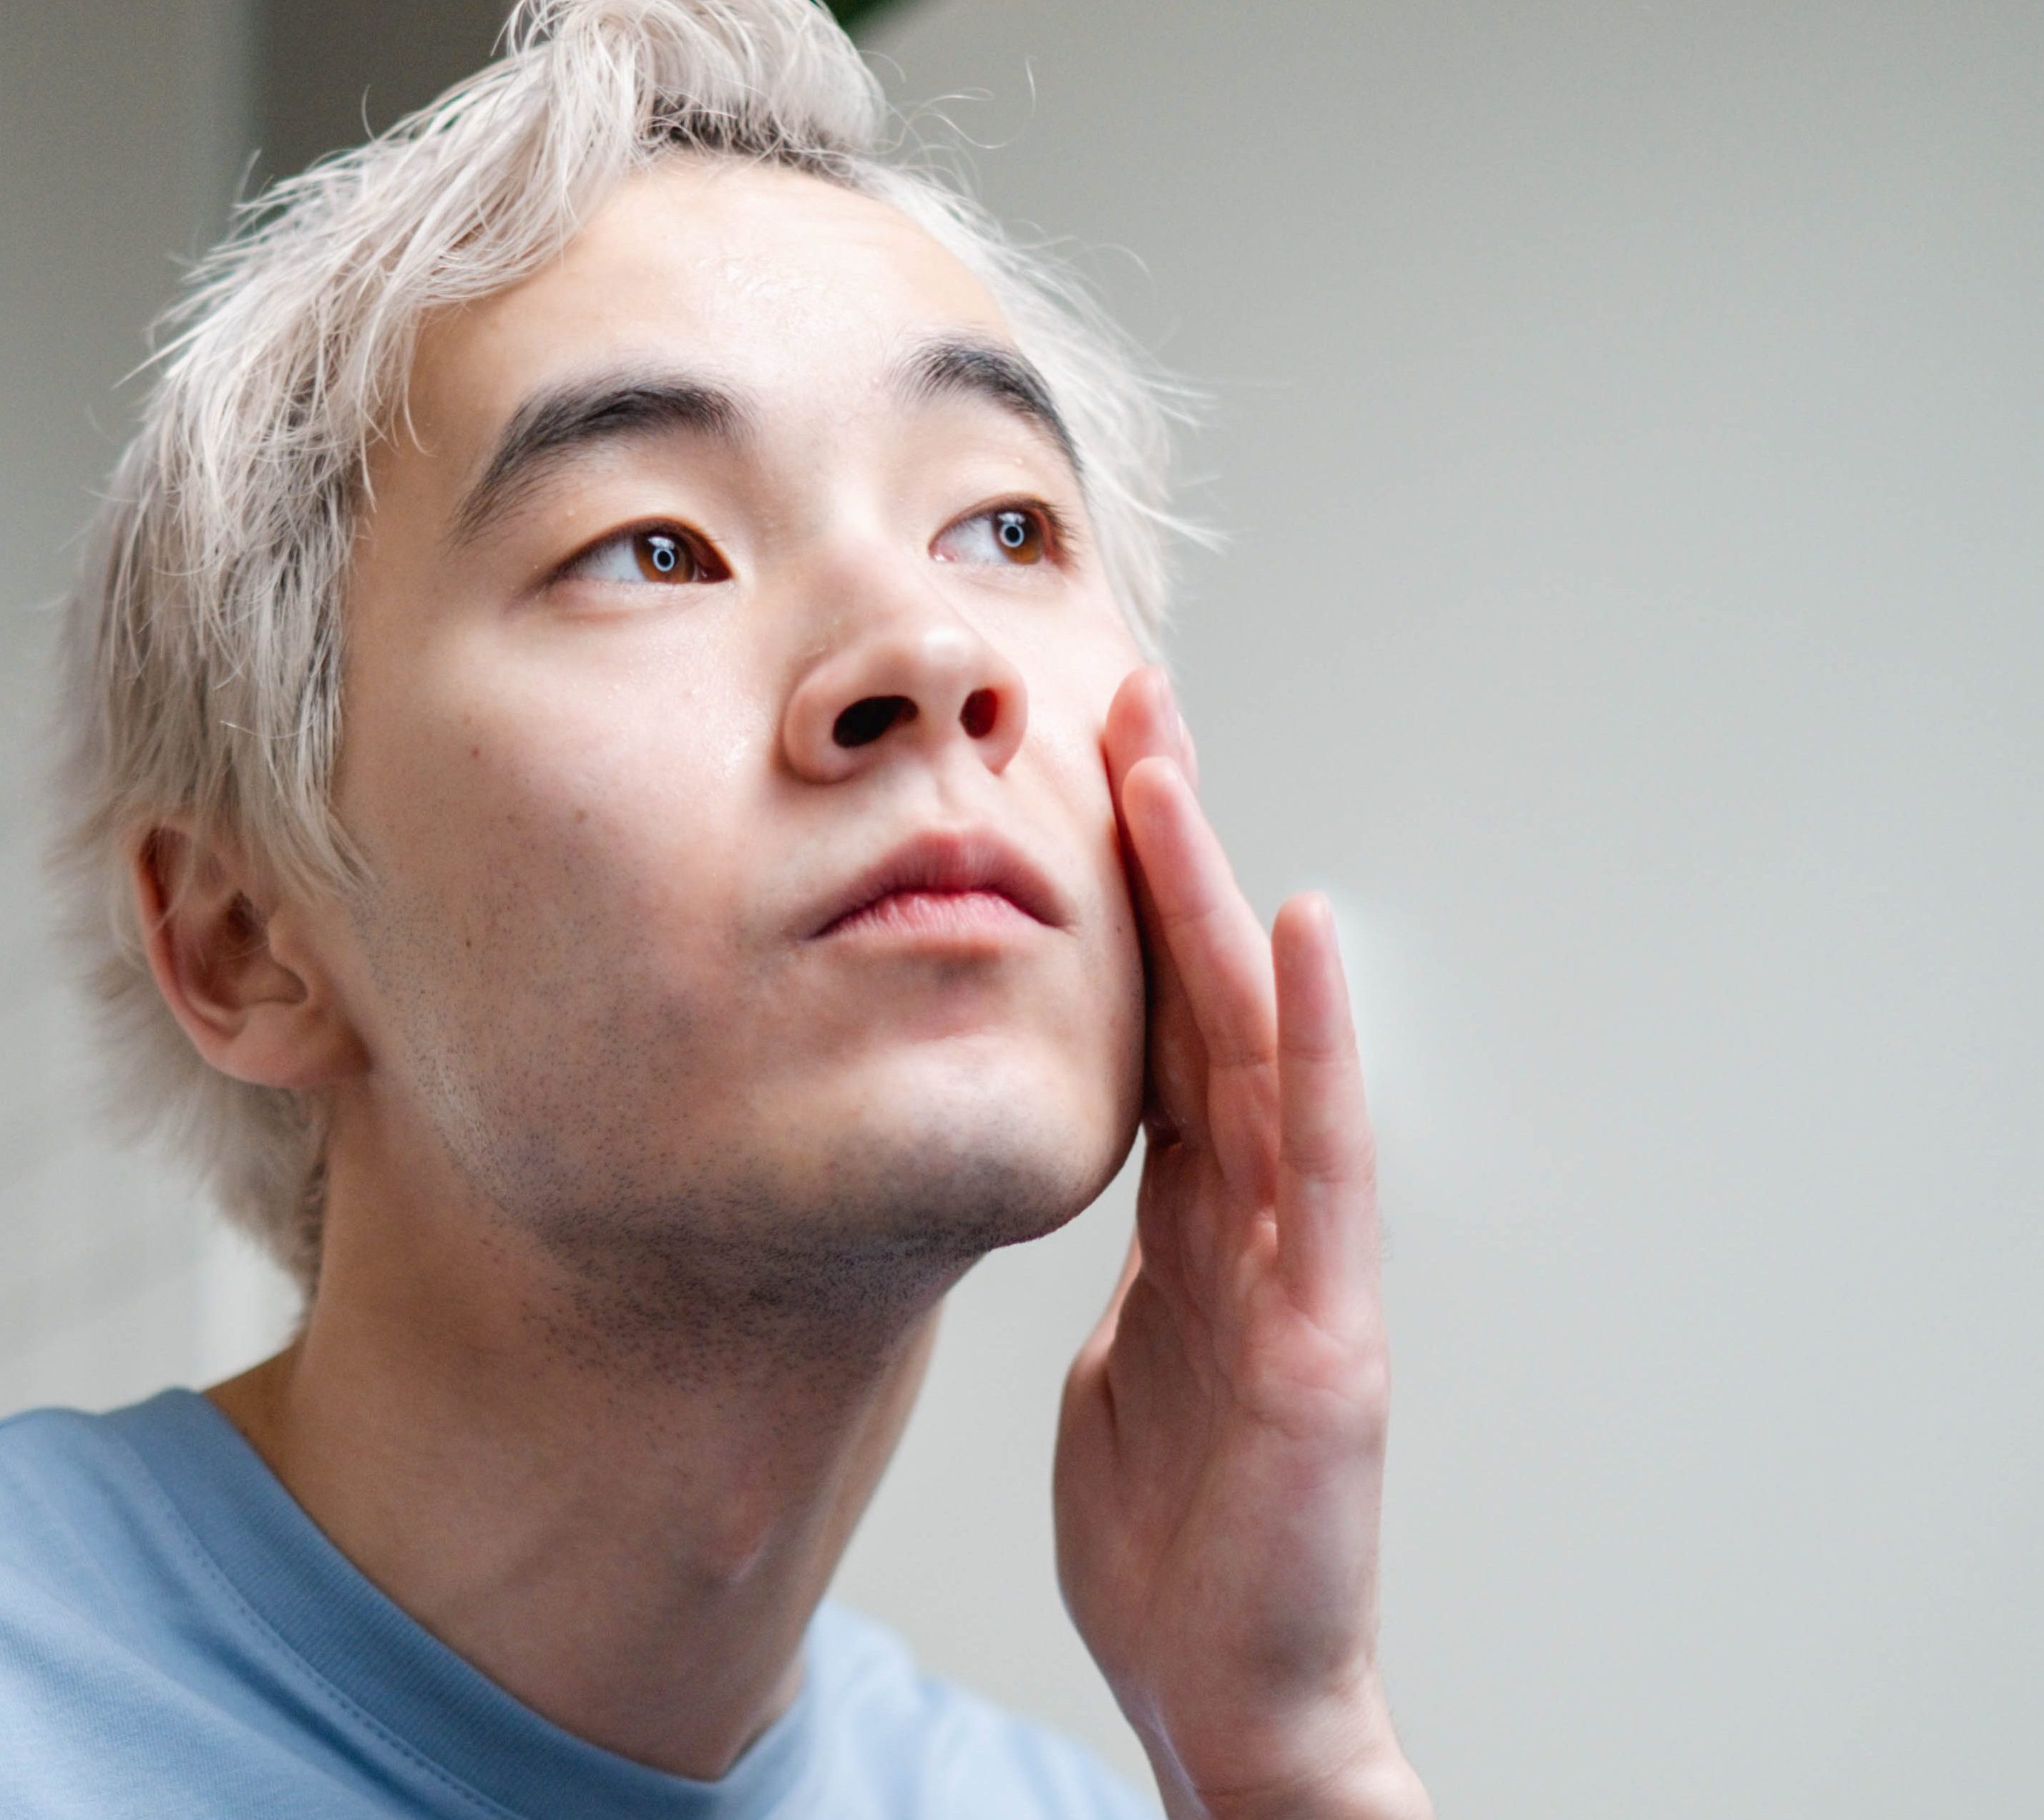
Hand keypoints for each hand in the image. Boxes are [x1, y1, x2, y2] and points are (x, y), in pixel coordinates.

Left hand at [1054, 667, 1429, 1819]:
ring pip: (1256, 1048)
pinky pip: (1317, 1167)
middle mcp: (1256, 1219)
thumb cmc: (1180, 1542)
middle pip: (1207, 1001)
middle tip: (1125, 707)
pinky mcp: (1319, 1334)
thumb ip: (1131, 1274)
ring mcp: (1297, 1266)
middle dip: (1166, 854)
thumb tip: (1077, 1199)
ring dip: (1213, 903)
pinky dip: (1317, 1045)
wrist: (1229, 1689)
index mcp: (1200, 1227)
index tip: (1089, 774)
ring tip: (1170, 770)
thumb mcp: (1124, 1370)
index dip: (1129, 904)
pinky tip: (1300, 938)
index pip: (1162, 1031)